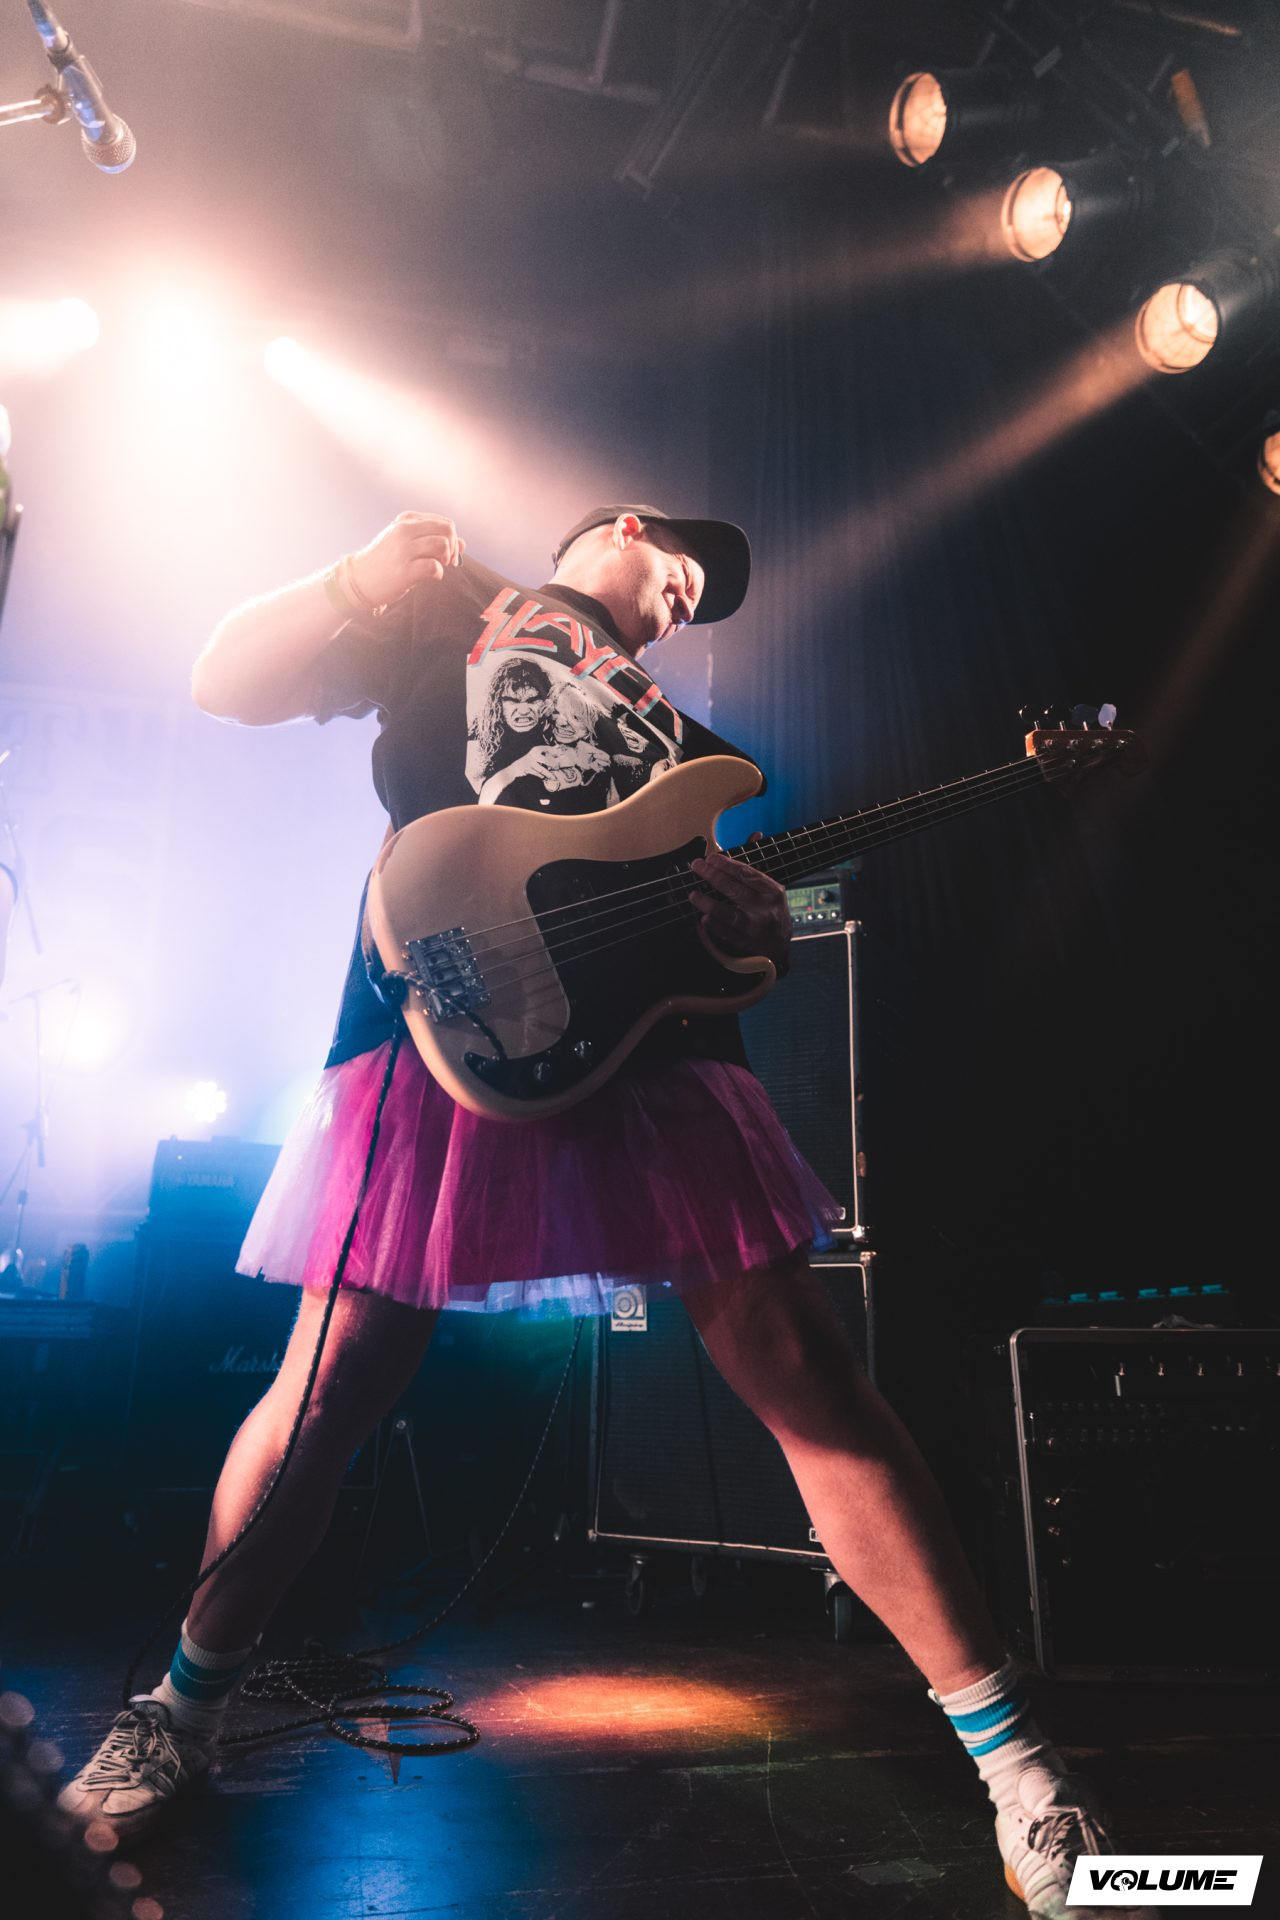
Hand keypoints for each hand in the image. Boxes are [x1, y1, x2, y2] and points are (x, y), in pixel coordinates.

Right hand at [347, 511, 465, 608]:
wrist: (359, 579)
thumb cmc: (386, 561)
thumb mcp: (407, 543)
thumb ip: (433, 539)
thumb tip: (463, 543)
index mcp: (406, 520)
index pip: (444, 522)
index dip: (452, 539)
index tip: (447, 554)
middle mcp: (404, 530)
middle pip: (447, 529)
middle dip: (453, 547)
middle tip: (447, 561)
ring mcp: (404, 549)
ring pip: (443, 545)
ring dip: (446, 559)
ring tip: (437, 567)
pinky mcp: (404, 570)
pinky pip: (434, 566)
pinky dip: (438, 573)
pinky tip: (431, 577)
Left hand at [689, 847, 790, 970]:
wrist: (778, 946)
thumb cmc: (770, 911)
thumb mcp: (770, 888)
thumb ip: (756, 863)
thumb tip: (756, 834)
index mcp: (772, 891)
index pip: (746, 873)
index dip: (726, 864)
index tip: (710, 858)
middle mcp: (765, 908)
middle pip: (735, 890)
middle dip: (713, 876)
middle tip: (697, 866)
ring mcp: (755, 927)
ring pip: (729, 914)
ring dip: (708, 903)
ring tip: (693, 894)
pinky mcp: (746, 943)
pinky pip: (726, 934)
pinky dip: (714, 926)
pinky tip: (703, 918)